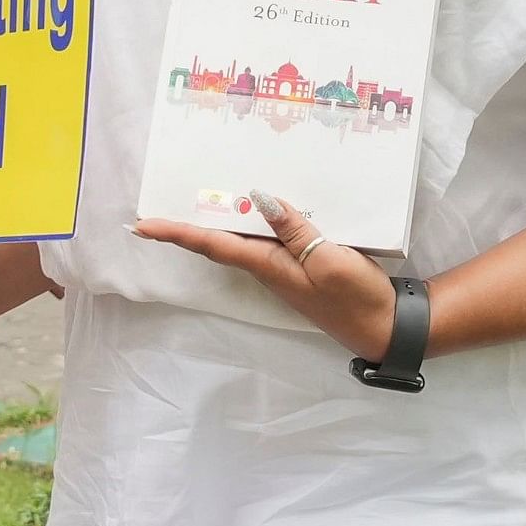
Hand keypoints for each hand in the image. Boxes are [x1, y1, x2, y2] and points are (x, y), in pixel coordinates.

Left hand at [130, 190, 396, 360]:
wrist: (384, 327)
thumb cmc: (356, 298)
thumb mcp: (328, 259)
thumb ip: (294, 230)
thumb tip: (259, 197)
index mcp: (268, 265)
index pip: (212, 244)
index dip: (176, 233)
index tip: (141, 226)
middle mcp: (267, 267)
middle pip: (218, 240)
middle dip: (185, 225)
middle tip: (155, 208)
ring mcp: (282, 268)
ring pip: (241, 239)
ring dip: (216, 221)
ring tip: (192, 199)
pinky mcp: (299, 266)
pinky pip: (266, 240)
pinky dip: (252, 222)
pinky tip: (254, 208)